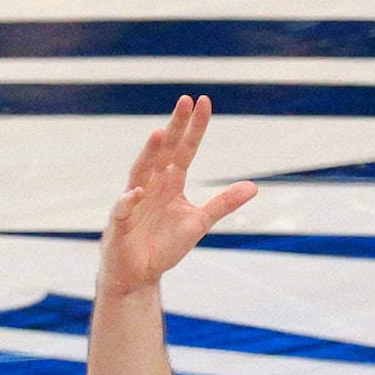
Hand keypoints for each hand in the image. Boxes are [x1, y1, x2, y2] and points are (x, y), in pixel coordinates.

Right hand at [98, 95, 257, 294]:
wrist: (139, 273)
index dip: (195, 128)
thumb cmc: (165, 244)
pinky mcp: (120, 223)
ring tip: (159, 134)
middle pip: (164, 151)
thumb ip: (223, 203)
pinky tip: (137, 192)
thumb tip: (254, 187)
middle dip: (175, 127)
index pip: (185, 149)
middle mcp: (151, 184)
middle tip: (185, 101)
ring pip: (140, 172)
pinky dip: (129, 200)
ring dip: (149, 154)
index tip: (204, 102)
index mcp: (171, 182)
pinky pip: (123, 208)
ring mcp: (134, 200)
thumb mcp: (199, 223)